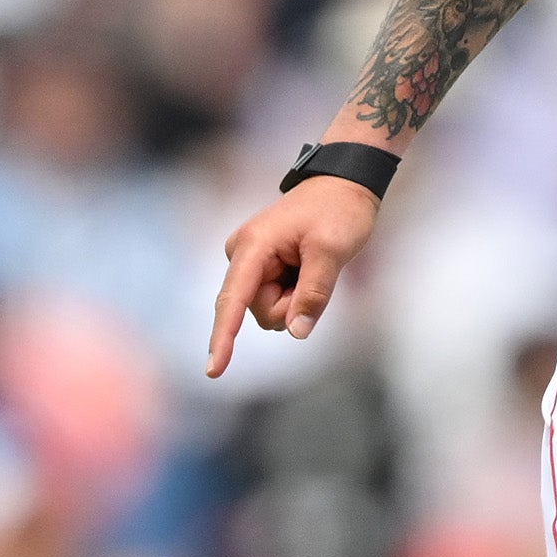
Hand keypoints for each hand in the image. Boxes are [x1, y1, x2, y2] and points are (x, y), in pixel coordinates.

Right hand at [205, 173, 384, 378]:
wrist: (342, 186)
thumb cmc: (338, 211)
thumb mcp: (332, 250)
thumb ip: (313, 293)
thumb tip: (296, 332)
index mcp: (253, 247)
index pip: (233, 301)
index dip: (223, 337)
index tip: (214, 370)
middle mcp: (242, 255)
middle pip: (260, 312)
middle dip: (292, 305)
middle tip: (317, 271)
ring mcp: (250, 263)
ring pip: (270, 311)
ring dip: (296, 299)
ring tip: (312, 264)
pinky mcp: (260, 269)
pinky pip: (276, 300)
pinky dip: (296, 293)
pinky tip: (306, 266)